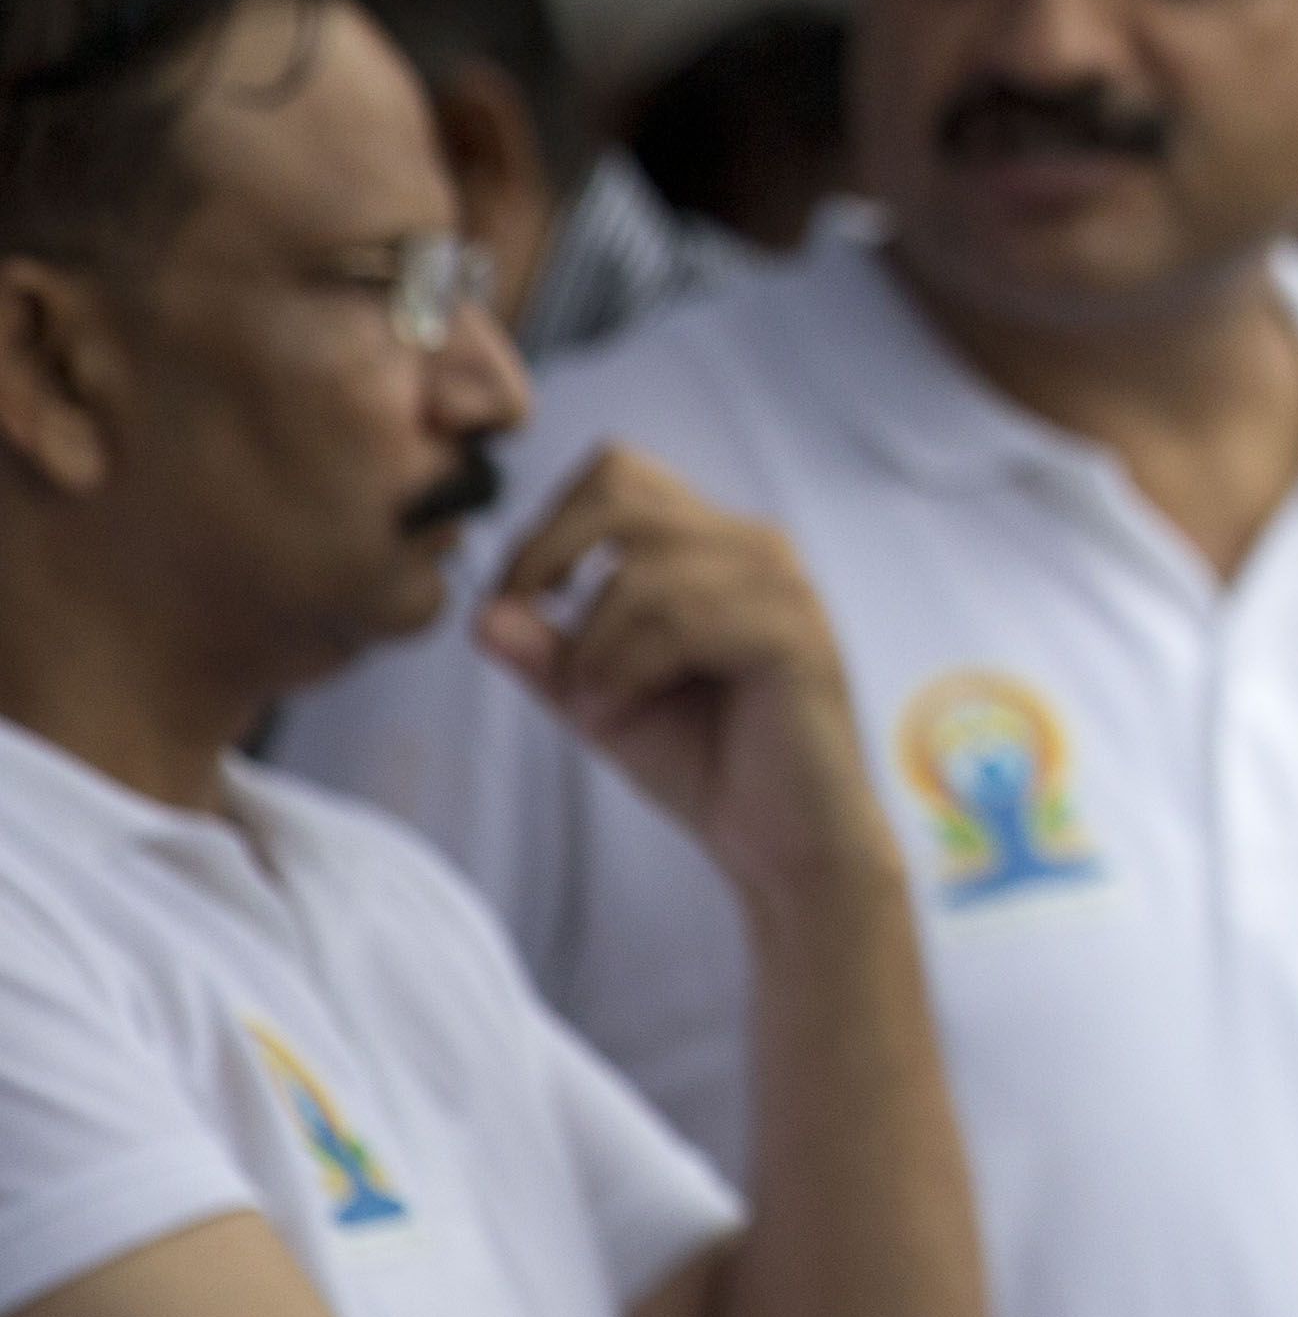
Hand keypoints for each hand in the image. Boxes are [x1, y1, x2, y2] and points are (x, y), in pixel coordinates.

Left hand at [473, 448, 889, 910]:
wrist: (786, 844)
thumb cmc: (707, 764)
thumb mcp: (599, 700)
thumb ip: (546, 655)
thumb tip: (483, 611)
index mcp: (715, 546)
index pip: (618, 472)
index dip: (548, 524)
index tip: (520, 598)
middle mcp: (756, 547)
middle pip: (620, 491)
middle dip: (549, 558)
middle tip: (533, 635)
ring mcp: (782, 585)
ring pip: (641, 567)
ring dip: (591, 643)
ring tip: (594, 704)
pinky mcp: (795, 634)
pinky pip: (679, 619)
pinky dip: (625, 668)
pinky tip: (619, 712)